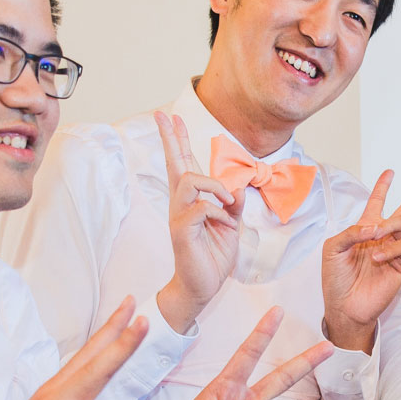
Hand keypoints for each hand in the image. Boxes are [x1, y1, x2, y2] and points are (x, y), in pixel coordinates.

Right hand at [154, 111, 242, 332]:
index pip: (183, 164)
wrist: (203, 285)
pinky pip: (201, 207)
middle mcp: (181, 203)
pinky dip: (219, 213)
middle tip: (162, 114)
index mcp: (192, 200)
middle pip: (173, 163)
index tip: (172, 118)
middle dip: (169, 137)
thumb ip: (233, 205)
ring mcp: (179, 215)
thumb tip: (238, 187)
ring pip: (189, 180)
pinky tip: (225, 224)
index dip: (178, 140)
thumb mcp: (231, 225)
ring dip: (214, 186)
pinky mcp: (181, 229)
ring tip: (228, 202)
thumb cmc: (213, 255)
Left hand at [322, 170, 400, 350]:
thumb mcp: (333, 248)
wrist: (345, 306)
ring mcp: (393, 249)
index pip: (377, 202)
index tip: (390, 172)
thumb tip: (374, 226)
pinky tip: (377, 257)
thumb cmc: (336, 278)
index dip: (383, 186)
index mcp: (364, 229)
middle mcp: (381, 236)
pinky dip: (390, 248)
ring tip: (375, 235)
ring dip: (390, 224)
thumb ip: (351, 232)